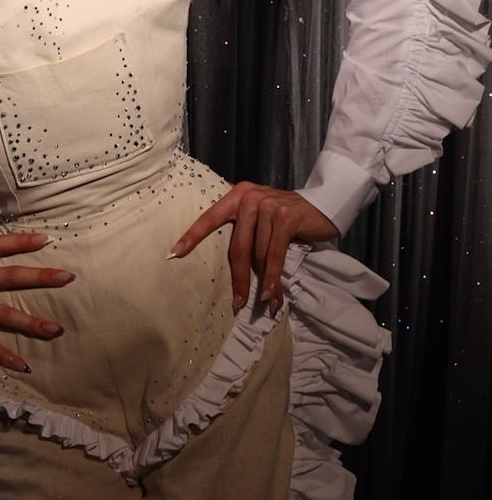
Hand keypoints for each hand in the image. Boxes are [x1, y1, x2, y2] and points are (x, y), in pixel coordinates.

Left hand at [169, 181, 338, 315]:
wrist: (324, 202)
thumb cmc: (288, 216)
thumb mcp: (261, 217)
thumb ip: (245, 229)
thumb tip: (233, 267)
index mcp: (237, 195)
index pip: (210, 217)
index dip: (192, 236)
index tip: (174, 253)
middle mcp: (249, 197)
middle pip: (237, 246)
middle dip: (238, 278)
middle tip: (238, 303)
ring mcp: (268, 205)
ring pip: (258, 254)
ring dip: (261, 283)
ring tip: (262, 303)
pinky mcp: (285, 217)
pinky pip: (275, 255)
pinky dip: (274, 278)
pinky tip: (272, 296)